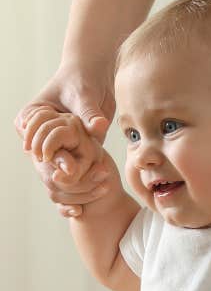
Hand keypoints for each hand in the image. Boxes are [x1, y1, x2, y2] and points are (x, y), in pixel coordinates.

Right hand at [15, 61, 113, 215]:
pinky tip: (78, 212)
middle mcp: (40, 134)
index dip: (47, 158)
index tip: (63, 169)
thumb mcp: (84, 96)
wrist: (94, 78)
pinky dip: (73, 194)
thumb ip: (89, 114)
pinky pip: (66, 178)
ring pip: (55, 176)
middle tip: (78, 192)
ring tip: (87, 200)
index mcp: (32, 117)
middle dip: (61, 179)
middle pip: (44, 165)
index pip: (33, 143)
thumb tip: (98, 126)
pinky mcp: (70, 155)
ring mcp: (55, 146)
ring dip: (72, 190)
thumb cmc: (84, 80)